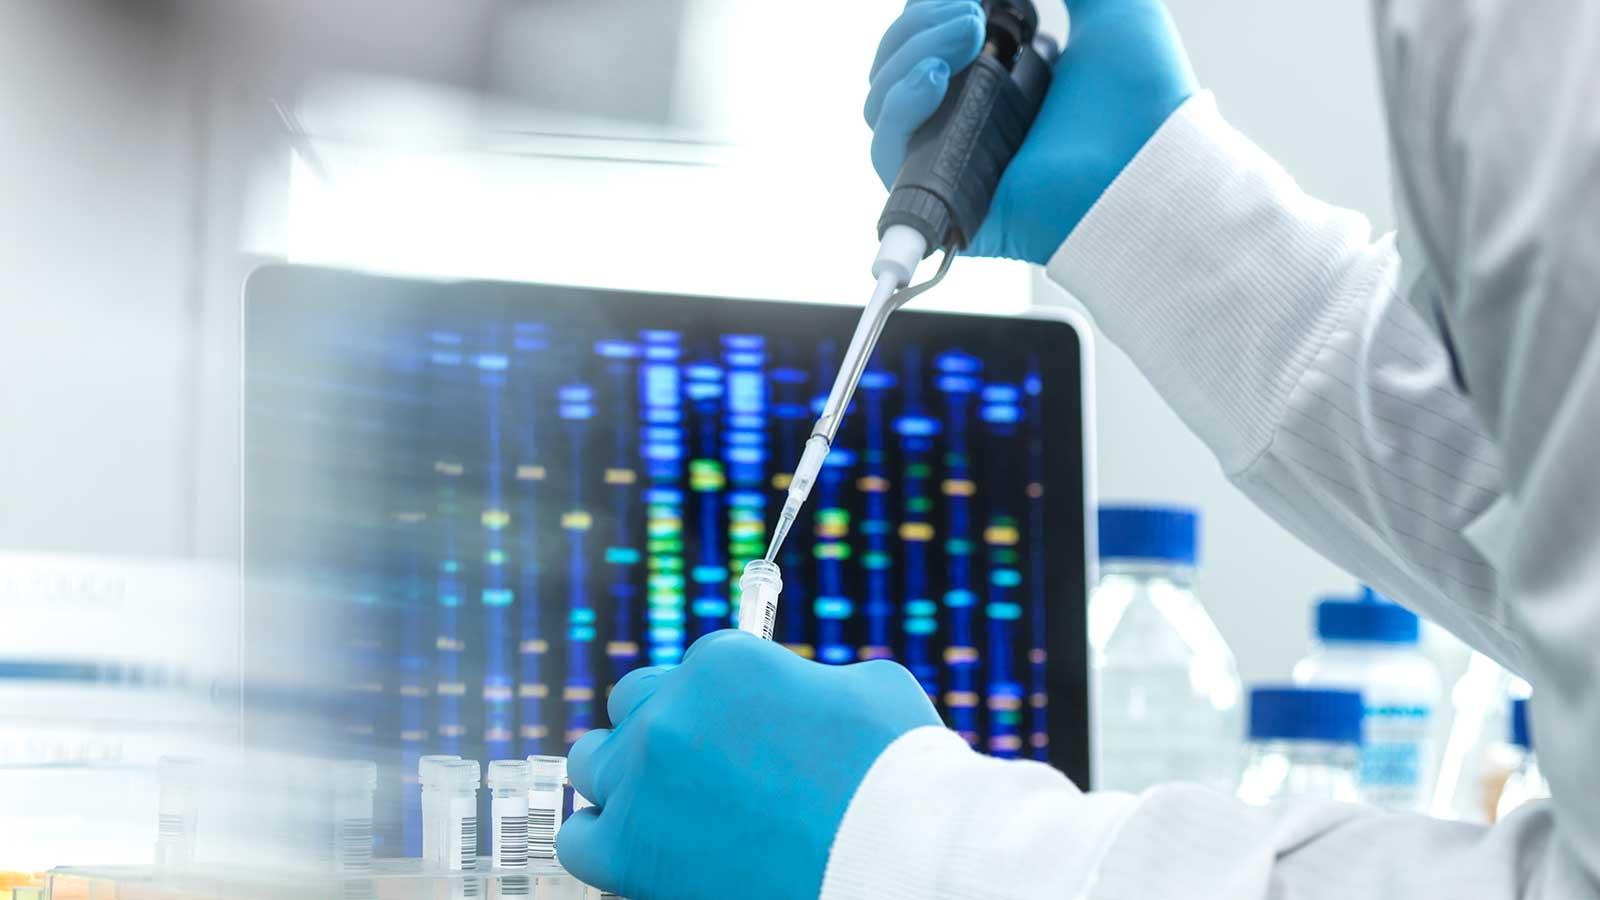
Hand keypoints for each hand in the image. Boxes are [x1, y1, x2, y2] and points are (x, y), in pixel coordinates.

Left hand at [557, 630, 942, 899]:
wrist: (894, 863)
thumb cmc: (898, 777)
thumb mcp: (867, 690)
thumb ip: (808, 681)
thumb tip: (794, 695)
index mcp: (724, 661)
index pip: (694, 669)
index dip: (720, 703)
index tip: (739, 732)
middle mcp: (670, 711)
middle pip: (632, 705)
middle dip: (664, 729)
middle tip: (704, 767)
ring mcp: (643, 781)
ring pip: (591, 763)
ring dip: (625, 778)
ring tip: (668, 808)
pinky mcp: (631, 851)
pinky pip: (580, 839)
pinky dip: (607, 841)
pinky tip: (646, 849)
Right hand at [866, 0, 1198, 263]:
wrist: (1152, 163)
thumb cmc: (1142, 99)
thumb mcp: (1112, 10)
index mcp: (1000, 77)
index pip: (928, 39)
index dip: (927, 9)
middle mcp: (968, 116)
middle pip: (896, 63)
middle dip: (919, 21)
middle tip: (967, 8)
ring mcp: (951, 156)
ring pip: (882, 99)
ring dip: (909, 50)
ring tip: (964, 30)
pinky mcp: (943, 198)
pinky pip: (886, 150)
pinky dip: (899, 103)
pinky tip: (934, 75)